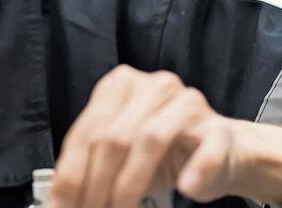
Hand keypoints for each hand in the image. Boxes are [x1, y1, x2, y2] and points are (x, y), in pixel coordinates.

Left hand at [49, 65, 245, 207]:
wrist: (223, 151)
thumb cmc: (163, 153)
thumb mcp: (120, 155)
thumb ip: (90, 166)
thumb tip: (59, 201)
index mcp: (119, 86)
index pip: (86, 132)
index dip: (71, 175)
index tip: (61, 206)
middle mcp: (152, 87)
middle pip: (114, 138)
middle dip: (96, 185)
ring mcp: (188, 104)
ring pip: (151, 140)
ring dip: (130, 185)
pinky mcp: (219, 128)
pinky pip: (207, 148)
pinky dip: (196, 170)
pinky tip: (185, 188)